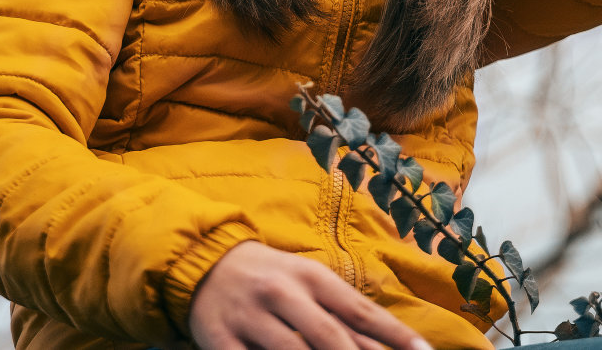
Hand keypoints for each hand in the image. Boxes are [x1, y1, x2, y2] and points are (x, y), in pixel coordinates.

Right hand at [188, 240, 433, 349]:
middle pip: (329, 338)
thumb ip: (344, 317)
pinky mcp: (220, 338)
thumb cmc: (273, 276)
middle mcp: (283, 294)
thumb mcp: (310, 284)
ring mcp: (250, 317)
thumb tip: (388, 345)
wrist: (206, 260)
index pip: (360, 311)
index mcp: (312, 277)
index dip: (395, 336)